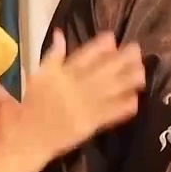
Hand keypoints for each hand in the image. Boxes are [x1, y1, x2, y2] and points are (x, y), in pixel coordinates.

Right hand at [14, 30, 144, 159]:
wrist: (28, 138)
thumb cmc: (33, 104)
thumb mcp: (38, 75)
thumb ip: (52, 55)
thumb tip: (60, 34)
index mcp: (61, 74)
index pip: (83, 55)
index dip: (100, 45)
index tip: (113, 37)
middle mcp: (74, 87)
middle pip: (102, 70)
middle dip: (121, 59)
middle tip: (137, 49)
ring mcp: (83, 106)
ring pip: (109, 90)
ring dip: (127, 80)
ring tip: (142, 71)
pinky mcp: (89, 124)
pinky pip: (109, 114)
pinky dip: (122, 106)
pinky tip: (136, 99)